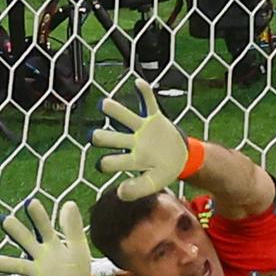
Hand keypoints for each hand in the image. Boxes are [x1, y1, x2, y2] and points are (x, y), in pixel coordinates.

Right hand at [0, 199, 91, 275]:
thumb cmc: (76, 263)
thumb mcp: (78, 245)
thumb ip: (73, 227)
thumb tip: (69, 203)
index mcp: (50, 242)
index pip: (43, 226)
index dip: (37, 215)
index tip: (30, 202)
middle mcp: (39, 255)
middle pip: (26, 241)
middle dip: (17, 231)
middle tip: (6, 219)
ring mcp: (37, 272)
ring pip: (20, 266)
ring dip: (7, 264)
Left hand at [91, 79, 189, 200]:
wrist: (181, 158)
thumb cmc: (164, 172)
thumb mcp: (154, 184)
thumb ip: (138, 189)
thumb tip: (120, 193)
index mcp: (131, 160)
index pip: (113, 161)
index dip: (106, 163)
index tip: (102, 164)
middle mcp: (132, 142)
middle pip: (112, 137)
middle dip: (102, 137)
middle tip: (93, 136)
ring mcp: (142, 129)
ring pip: (125, 117)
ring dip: (114, 110)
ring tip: (103, 105)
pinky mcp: (155, 118)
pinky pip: (149, 103)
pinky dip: (145, 93)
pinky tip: (138, 83)